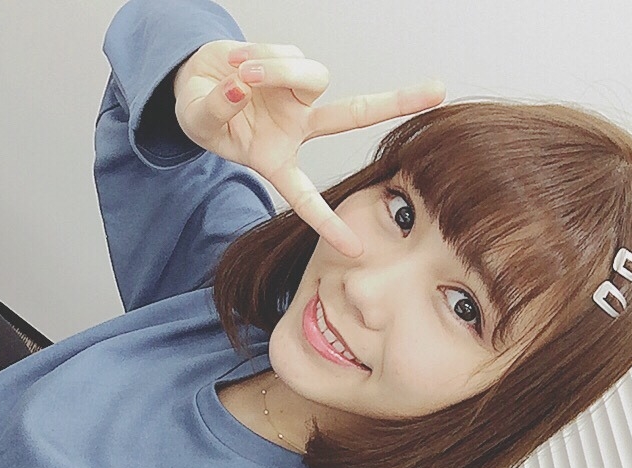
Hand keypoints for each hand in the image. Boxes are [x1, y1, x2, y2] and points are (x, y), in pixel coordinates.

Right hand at [173, 41, 444, 257]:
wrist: (195, 80)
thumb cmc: (202, 112)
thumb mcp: (201, 119)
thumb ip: (219, 107)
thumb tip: (243, 84)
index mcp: (277, 160)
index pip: (305, 197)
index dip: (327, 224)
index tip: (355, 249)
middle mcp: (296, 129)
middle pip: (350, 115)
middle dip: (394, 101)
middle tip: (437, 90)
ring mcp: (297, 96)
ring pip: (310, 76)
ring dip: (276, 71)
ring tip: (241, 74)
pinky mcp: (291, 64)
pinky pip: (288, 53)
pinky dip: (261, 54)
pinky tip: (242, 63)